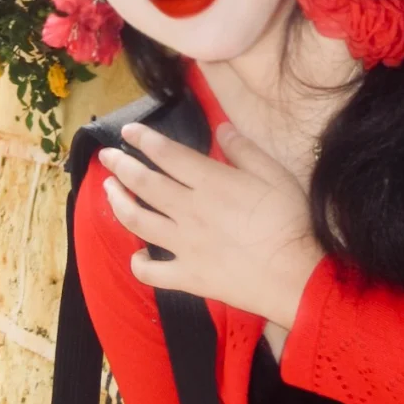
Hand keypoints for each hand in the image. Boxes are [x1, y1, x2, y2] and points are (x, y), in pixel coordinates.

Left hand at [97, 120, 324, 328]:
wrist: (297, 276)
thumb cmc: (290, 220)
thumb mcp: (274, 174)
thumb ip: (244, 150)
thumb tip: (221, 127)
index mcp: (210, 182)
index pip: (167, 155)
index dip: (144, 140)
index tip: (128, 131)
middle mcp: (189, 210)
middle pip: (144, 184)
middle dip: (120, 166)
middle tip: (106, 156)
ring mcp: (184, 245)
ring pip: (139, 221)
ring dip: (119, 204)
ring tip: (109, 192)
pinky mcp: (188, 276)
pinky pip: (152, 272)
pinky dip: (139, 263)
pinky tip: (137, 255)